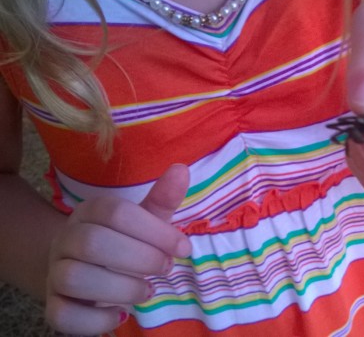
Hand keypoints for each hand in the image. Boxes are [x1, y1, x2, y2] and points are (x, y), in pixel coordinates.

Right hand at [44, 164, 191, 334]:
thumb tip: (181, 169)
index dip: (155, 231)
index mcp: (89, 212)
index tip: (183, 247)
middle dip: (139, 258)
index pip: (116, 213)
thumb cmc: (123, 242)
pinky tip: (121, 315)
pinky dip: (95, 320)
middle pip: (92, 243)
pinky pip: (62, 315)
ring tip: (146, 291)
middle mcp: (66, 239)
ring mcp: (55, 273)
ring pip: (73, 278)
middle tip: (165, 269)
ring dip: (120, 288)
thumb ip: (162, 199)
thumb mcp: (145, 220)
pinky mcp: (54, 305)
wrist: (82, 269)